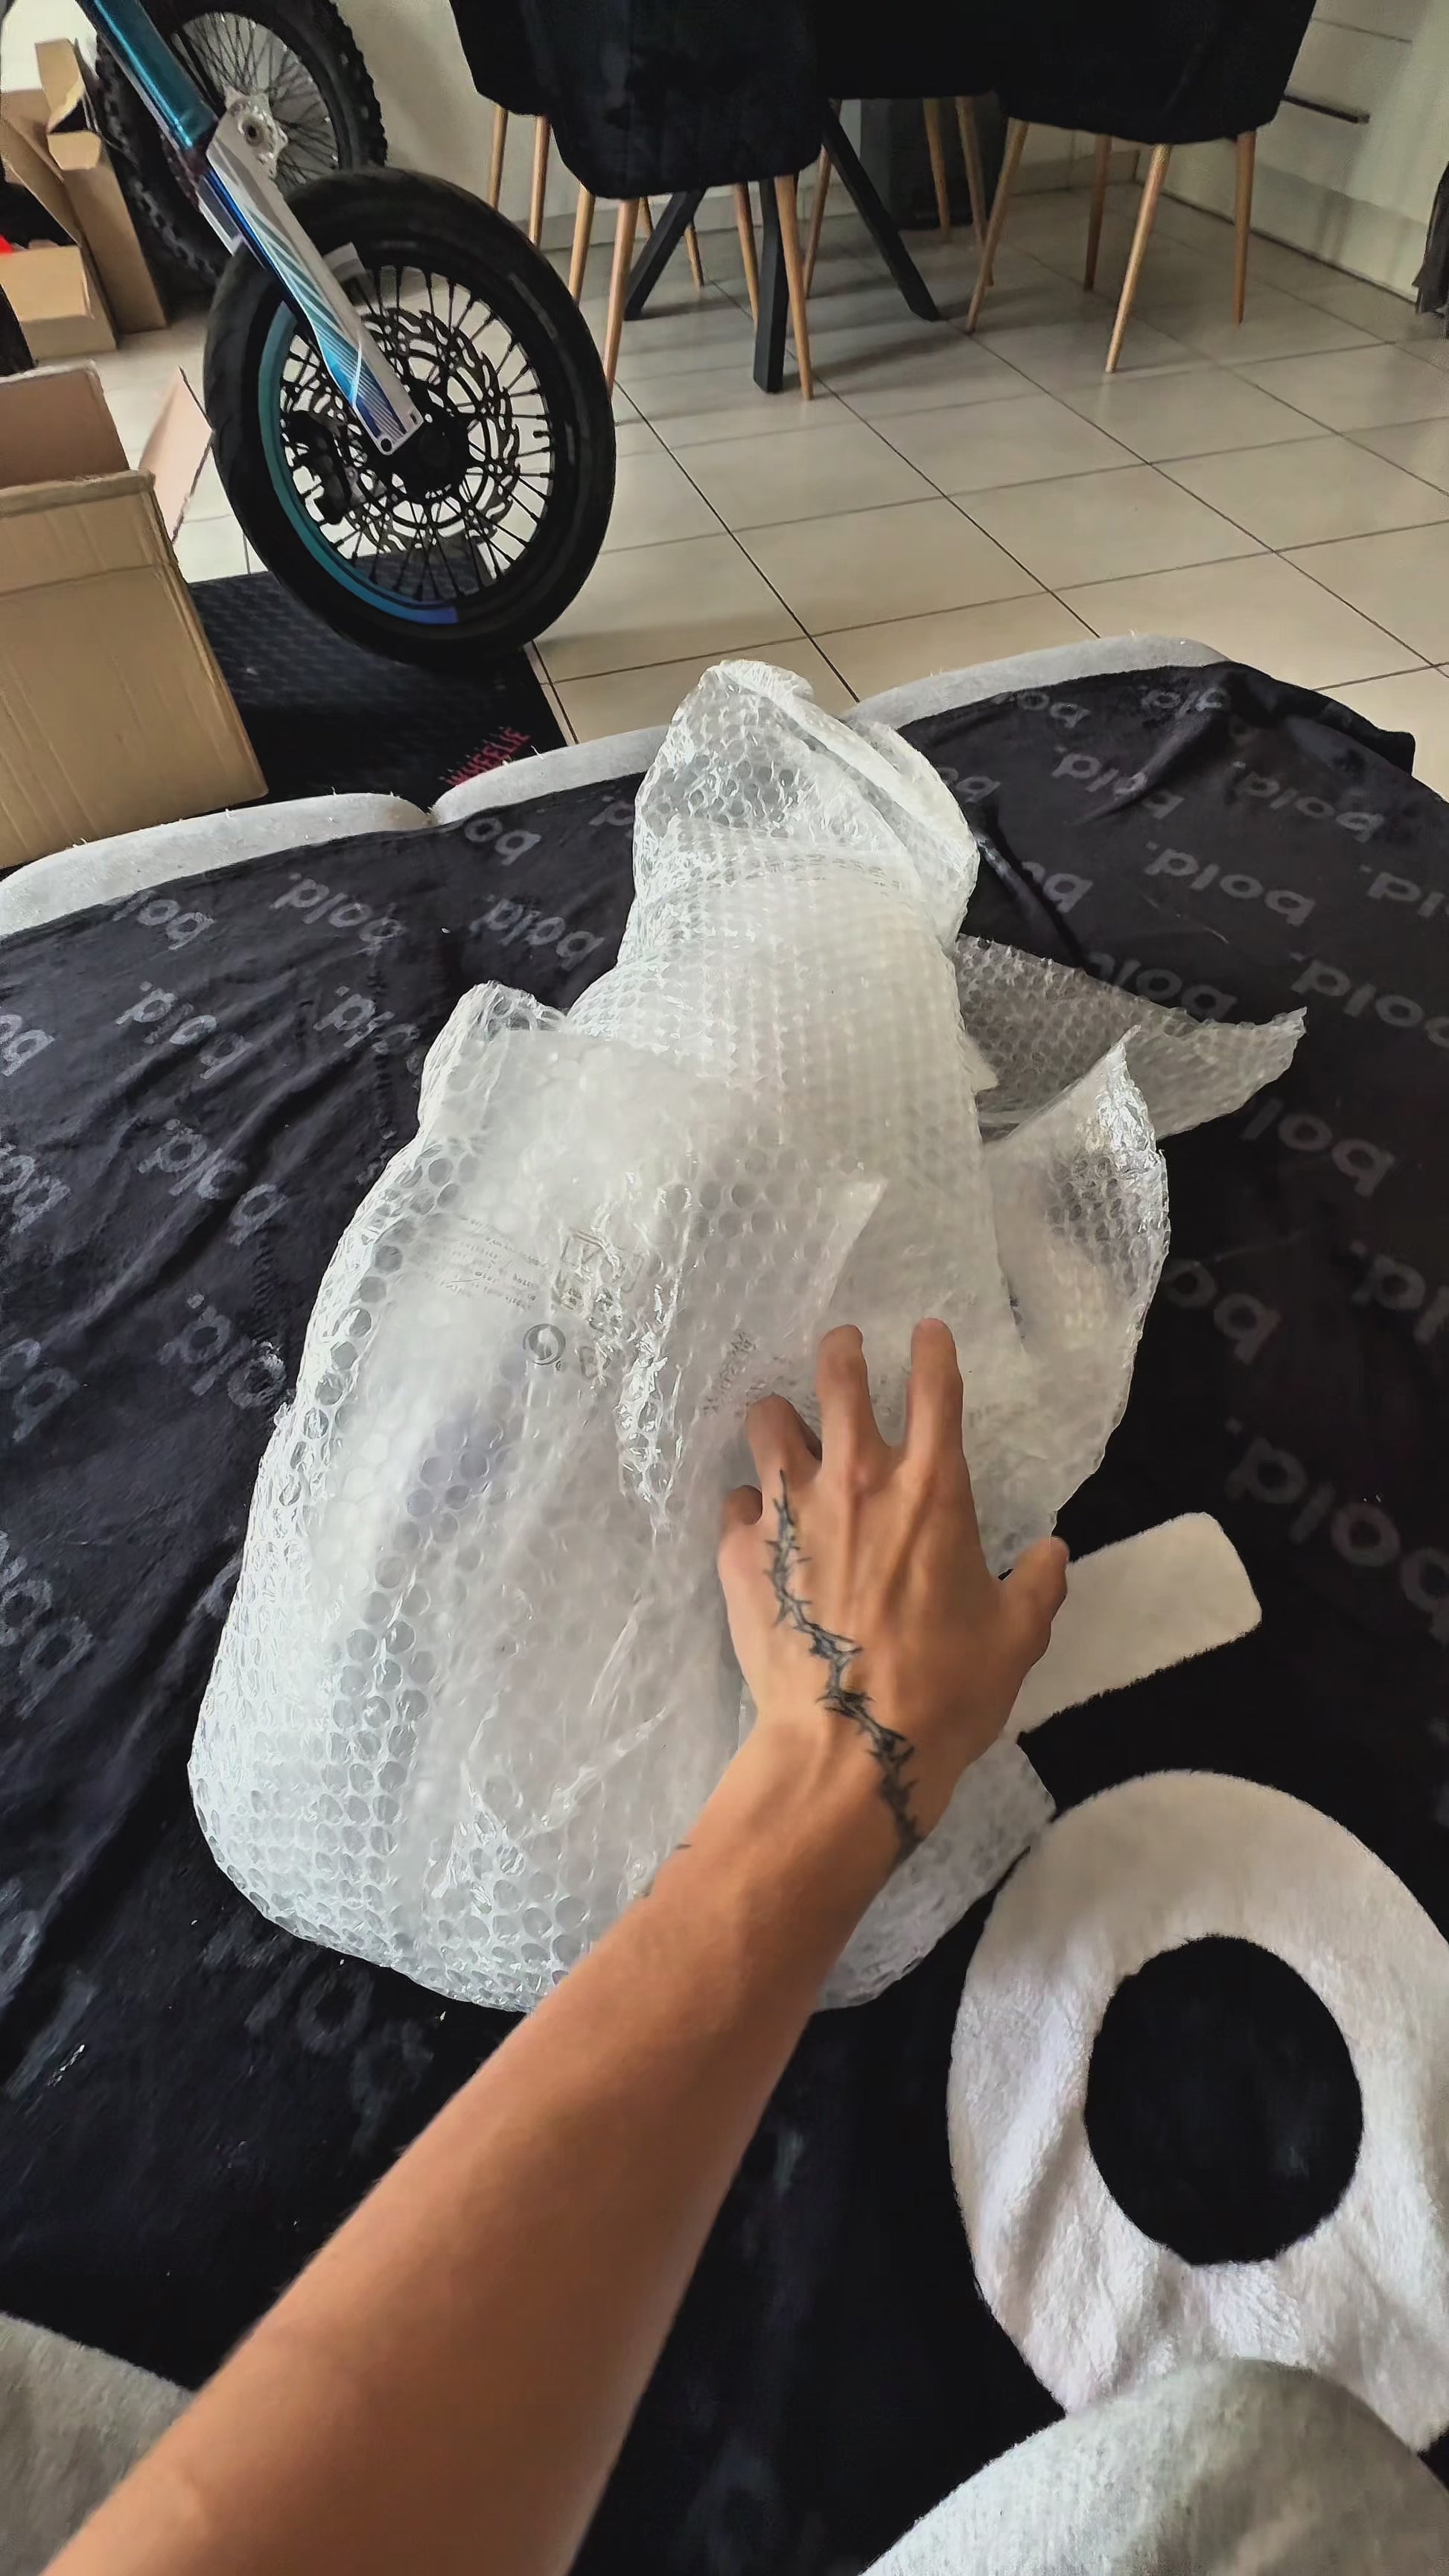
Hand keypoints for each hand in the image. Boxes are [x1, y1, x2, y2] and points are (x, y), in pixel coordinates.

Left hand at [717, 1321, 1067, 1864]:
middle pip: (836, 1376)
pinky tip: (757, 1530)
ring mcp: (788, 1510)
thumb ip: (1037, 1585)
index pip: (935, 1389)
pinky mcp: (738, 1551)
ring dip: (779, 1419)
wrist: (850, 1746)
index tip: (927, 1331)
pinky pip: (734, 1502)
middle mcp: (856, 1480)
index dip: (933, 1350)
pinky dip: (747, 1509)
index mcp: (930, 1491)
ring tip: (785, 1430)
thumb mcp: (1015, 1638)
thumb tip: (1052, 1553)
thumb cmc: (945, 1691)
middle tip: (843, 1347)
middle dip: (841, 1350)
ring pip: (767, 1423)